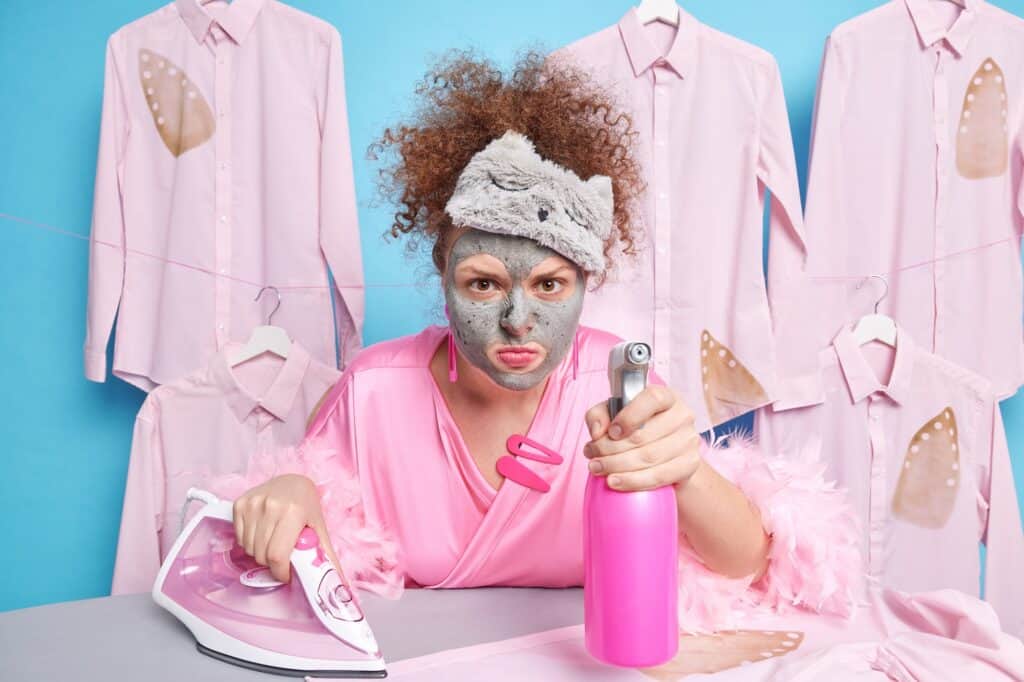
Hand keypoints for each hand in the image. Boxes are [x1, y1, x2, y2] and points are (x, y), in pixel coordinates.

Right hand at [232, 474, 340, 582]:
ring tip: (272, 543)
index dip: (280, 571)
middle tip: (282, 556)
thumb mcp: (319, 527)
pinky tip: (261, 534)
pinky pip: (239, 538)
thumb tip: (337, 582)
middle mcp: (270, 506)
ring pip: (248, 548)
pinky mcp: (240, 504)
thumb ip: (326, 555)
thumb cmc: (306, 505)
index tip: (286, 574)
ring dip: (260, 553)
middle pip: (261, 555)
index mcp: (293, 512)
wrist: (291, 481)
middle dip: (272, 564)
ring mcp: (253, 504)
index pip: (277, 555)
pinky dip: (249, 543)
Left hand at [583, 385, 701, 491]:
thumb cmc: (638, 428)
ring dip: (617, 466)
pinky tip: (615, 481)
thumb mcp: (615, 413)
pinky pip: (659, 476)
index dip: (629, 416)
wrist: (666, 455)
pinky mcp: (690, 464)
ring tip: (597, 468)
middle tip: (592, 455)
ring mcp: (689, 441)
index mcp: (666, 397)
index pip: (652, 398)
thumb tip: (597, 432)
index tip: (611, 431)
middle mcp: (682, 416)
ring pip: (649, 457)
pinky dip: (633, 481)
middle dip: (610, 448)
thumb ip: (599, 414)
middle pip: (644, 435)